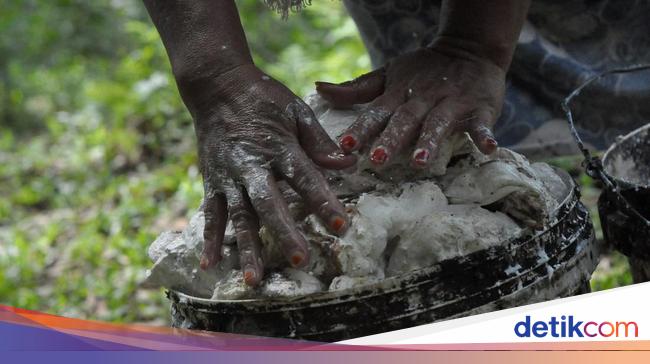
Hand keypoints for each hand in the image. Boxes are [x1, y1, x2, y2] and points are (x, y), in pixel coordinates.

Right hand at [188, 64, 355, 285]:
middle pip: (270, 203)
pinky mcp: (212, 182)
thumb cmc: (262, 97)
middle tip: (300, 260)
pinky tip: (210, 264)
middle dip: (285, 232)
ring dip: (246, 249)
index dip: (323, 201)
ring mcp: (229, 176)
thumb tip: (349, 162)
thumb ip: (320, 140)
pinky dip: (209, 239)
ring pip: (239, 217)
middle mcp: (252, 165)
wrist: (217, 86)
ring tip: (254, 280)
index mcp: (279, 146)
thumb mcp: (296, 110)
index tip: (341, 225)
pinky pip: (210, 214)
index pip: (305, 177)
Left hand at [315, 44, 505, 167]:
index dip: (361, 128)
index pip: (377, 113)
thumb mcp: (388, 76)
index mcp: (399, 95)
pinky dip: (485, 135)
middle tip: (377, 160)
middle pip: (405, 120)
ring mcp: (451, 104)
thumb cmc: (422, 71)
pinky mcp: (479, 109)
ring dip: (430, 141)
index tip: (345, 144)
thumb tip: (319, 89)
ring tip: (420, 161)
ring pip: (439, 123)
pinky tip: (487, 149)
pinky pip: (482, 124)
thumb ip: (356, 89)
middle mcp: (423, 100)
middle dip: (391, 139)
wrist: (469, 49)